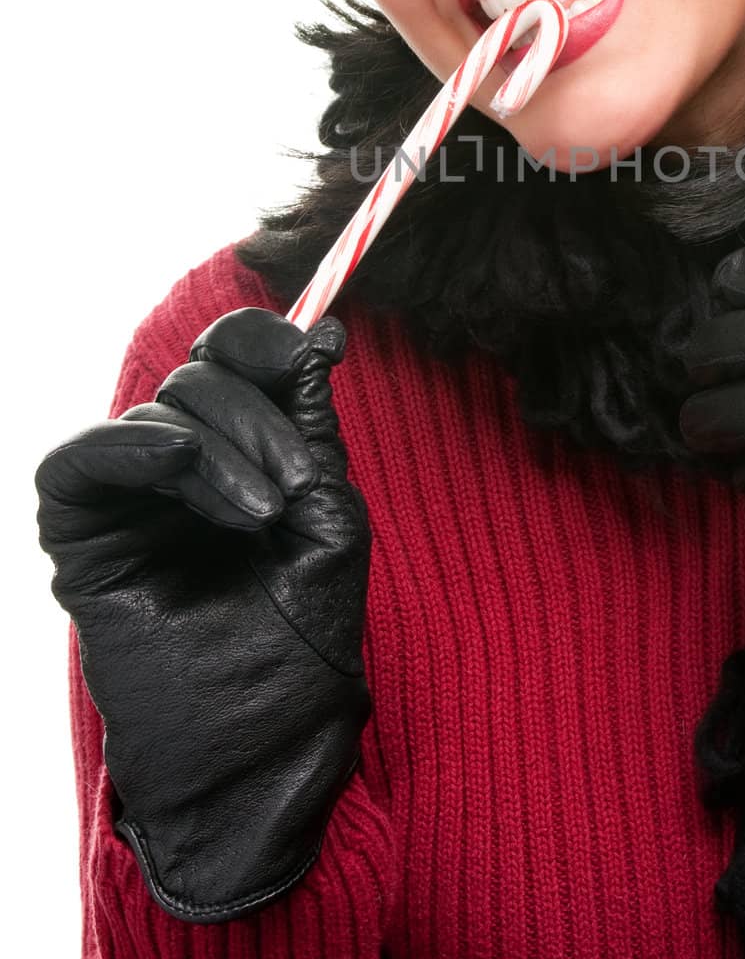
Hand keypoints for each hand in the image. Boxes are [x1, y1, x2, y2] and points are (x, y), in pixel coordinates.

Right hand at [35, 307, 371, 921]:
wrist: (264, 745)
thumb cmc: (304, 641)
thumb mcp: (329, 516)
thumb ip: (314, 427)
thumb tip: (322, 334)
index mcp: (243, 453)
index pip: (234, 358)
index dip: (266, 341)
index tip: (313, 352)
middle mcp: (183, 466)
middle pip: (202, 377)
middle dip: (260, 419)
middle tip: (292, 488)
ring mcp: (130, 499)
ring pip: (160, 413)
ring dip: (224, 451)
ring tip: (263, 518)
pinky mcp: (83, 536)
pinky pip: (81, 460)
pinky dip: (134, 445)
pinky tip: (181, 465)